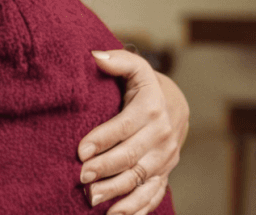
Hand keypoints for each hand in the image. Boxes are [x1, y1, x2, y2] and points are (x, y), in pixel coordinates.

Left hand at [77, 49, 187, 214]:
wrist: (176, 105)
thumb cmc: (144, 86)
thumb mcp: (135, 68)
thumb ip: (117, 60)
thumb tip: (95, 56)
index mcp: (150, 109)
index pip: (124, 127)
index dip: (102, 139)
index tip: (80, 150)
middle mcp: (161, 136)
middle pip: (131, 156)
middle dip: (105, 168)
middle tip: (80, 177)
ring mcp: (165, 158)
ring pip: (140, 179)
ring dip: (117, 192)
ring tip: (91, 198)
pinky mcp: (165, 173)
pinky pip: (153, 194)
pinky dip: (136, 208)